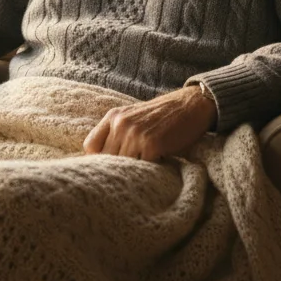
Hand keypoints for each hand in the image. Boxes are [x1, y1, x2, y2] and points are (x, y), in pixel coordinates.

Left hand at [82, 85, 216, 160]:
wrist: (191, 105)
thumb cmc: (163, 116)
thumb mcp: (133, 117)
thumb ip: (117, 133)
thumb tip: (102, 162)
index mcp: (113, 116)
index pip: (90, 146)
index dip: (98, 160)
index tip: (110, 166)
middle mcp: (120, 124)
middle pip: (106, 159)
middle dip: (117, 169)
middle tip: (129, 174)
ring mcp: (135, 134)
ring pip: (123, 166)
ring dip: (133, 172)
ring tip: (144, 172)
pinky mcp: (151, 144)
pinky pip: (142, 168)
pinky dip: (149, 172)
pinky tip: (156, 167)